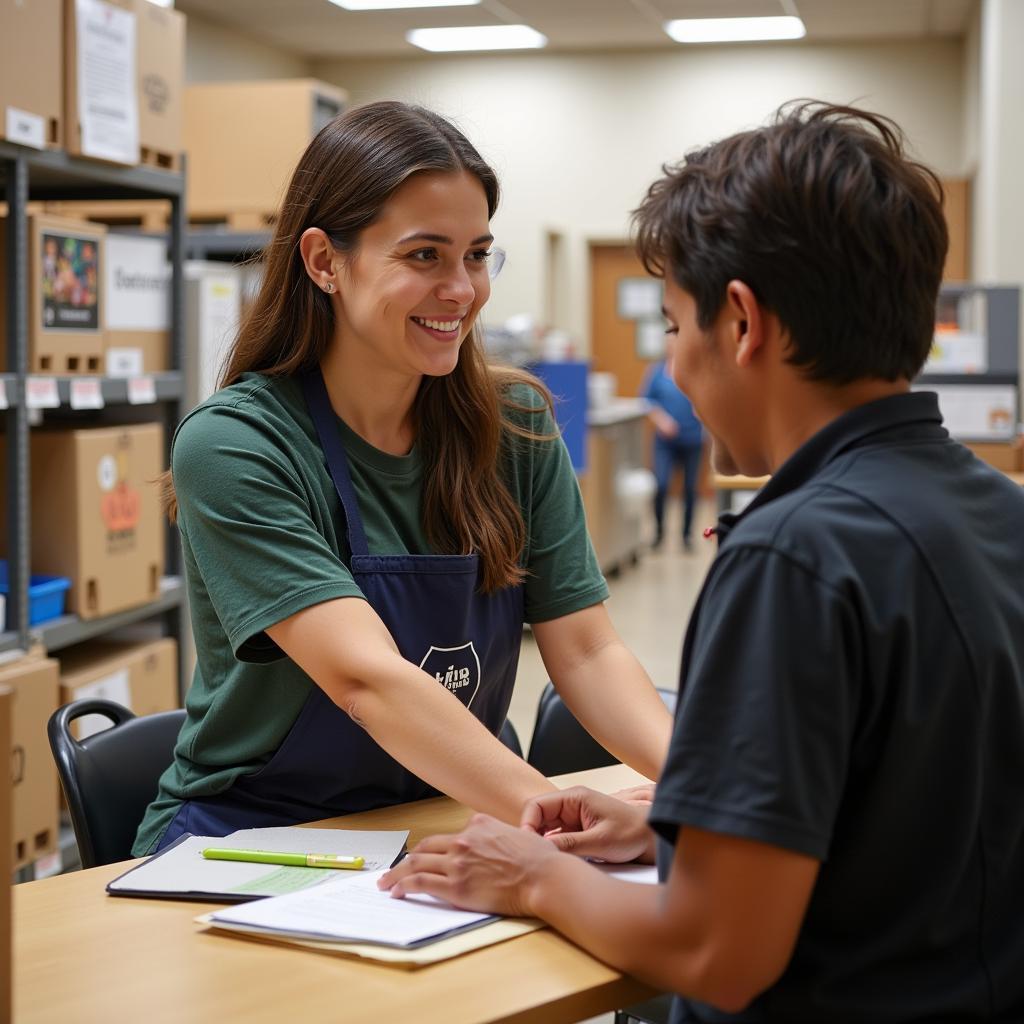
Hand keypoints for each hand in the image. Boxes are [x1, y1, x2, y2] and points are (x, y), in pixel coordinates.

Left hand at [378, 814, 559, 916]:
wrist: (543, 876)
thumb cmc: (537, 860)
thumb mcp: (514, 834)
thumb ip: (494, 837)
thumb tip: (490, 848)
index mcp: (477, 824)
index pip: (446, 837)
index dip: (430, 849)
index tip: (422, 857)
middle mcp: (463, 839)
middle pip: (424, 848)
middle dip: (405, 860)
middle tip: (392, 870)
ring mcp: (458, 862)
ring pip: (415, 864)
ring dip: (396, 874)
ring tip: (386, 883)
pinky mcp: (456, 886)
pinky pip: (421, 883)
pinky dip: (404, 886)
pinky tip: (397, 892)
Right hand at [521, 786, 653, 862]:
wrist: (653, 838)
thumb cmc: (633, 832)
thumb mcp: (600, 841)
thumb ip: (570, 844)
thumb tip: (543, 849)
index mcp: (574, 798)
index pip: (537, 805)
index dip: (527, 825)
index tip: (528, 846)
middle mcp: (571, 805)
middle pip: (538, 817)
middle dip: (532, 836)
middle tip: (534, 858)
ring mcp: (573, 818)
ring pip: (545, 829)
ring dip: (542, 843)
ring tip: (543, 862)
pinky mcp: (578, 831)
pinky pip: (557, 838)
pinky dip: (553, 848)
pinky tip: (555, 862)